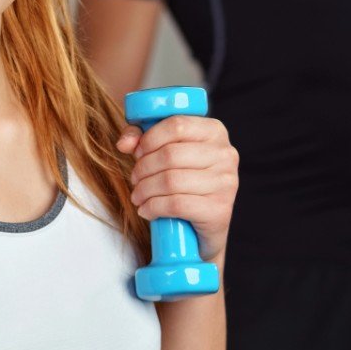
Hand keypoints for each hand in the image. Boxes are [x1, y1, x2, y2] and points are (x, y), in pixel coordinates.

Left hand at [119, 115, 237, 263]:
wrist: (205, 224)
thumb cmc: (184, 180)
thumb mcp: (165, 152)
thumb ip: (141, 139)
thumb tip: (124, 143)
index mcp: (215, 131)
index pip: (177, 125)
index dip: (149, 139)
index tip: (138, 153)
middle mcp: (225, 154)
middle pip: (170, 155)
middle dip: (143, 169)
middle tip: (135, 179)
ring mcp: (226, 183)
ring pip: (170, 181)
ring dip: (144, 190)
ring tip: (138, 196)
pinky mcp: (219, 210)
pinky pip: (176, 204)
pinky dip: (153, 207)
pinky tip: (146, 210)